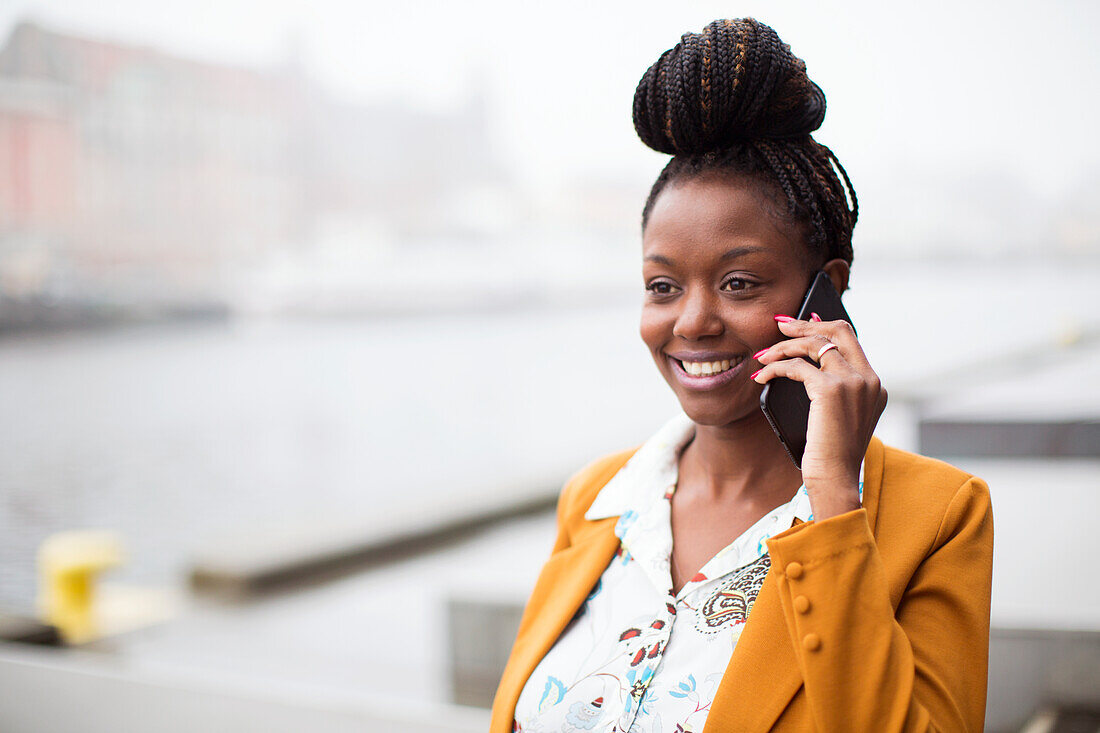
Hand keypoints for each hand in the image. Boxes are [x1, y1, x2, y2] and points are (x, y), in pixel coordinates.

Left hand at [751, 314, 887, 519]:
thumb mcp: (840, 418)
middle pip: (838, 331)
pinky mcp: (831, 390)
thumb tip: (806, 366)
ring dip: (783, 347)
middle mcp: (869, 379)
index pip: (851, 341)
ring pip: (814, 344)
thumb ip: (835, 391)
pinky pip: (797, 367)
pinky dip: (775, 368)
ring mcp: (853, 382)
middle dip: (805, 324)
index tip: (805, 320)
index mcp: (875, 384)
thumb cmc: (832, 454)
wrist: (836, 479)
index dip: (825, 327)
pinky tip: (761, 376)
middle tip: (780, 324)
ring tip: (763, 355)